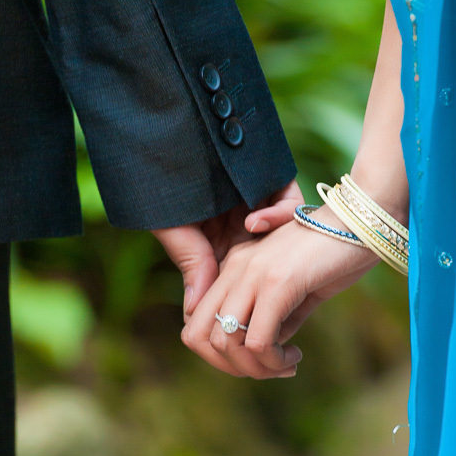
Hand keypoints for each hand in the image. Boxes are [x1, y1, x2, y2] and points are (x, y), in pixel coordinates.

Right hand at [152, 180, 302, 318]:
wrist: (175, 135)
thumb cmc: (166, 186)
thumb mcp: (177, 231)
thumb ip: (193, 266)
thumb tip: (195, 311)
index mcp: (225, 244)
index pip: (246, 279)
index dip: (251, 299)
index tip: (252, 320)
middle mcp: (248, 228)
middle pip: (273, 262)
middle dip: (273, 280)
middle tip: (275, 303)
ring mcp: (264, 204)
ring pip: (287, 237)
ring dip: (277, 250)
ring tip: (262, 260)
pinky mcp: (275, 181)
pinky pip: (290, 204)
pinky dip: (276, 215)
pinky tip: (253, 222)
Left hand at [180, 204, 379, 377]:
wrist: (365, 219)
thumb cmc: (337, 252)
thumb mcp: (298, 289)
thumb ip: (278, 316)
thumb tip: (267, 348)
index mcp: (234, 266)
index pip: (196, 323)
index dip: (219, 355)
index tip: (258, 361)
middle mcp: (235, 268)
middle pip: (199, 337)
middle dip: (232, 366)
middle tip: (268, 370)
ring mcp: (253, 274)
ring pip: (225, 342)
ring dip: (255, 367)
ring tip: (285, 365)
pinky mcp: (277, 283)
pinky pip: (258, 340)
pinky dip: (273, 360)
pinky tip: (295, 356)